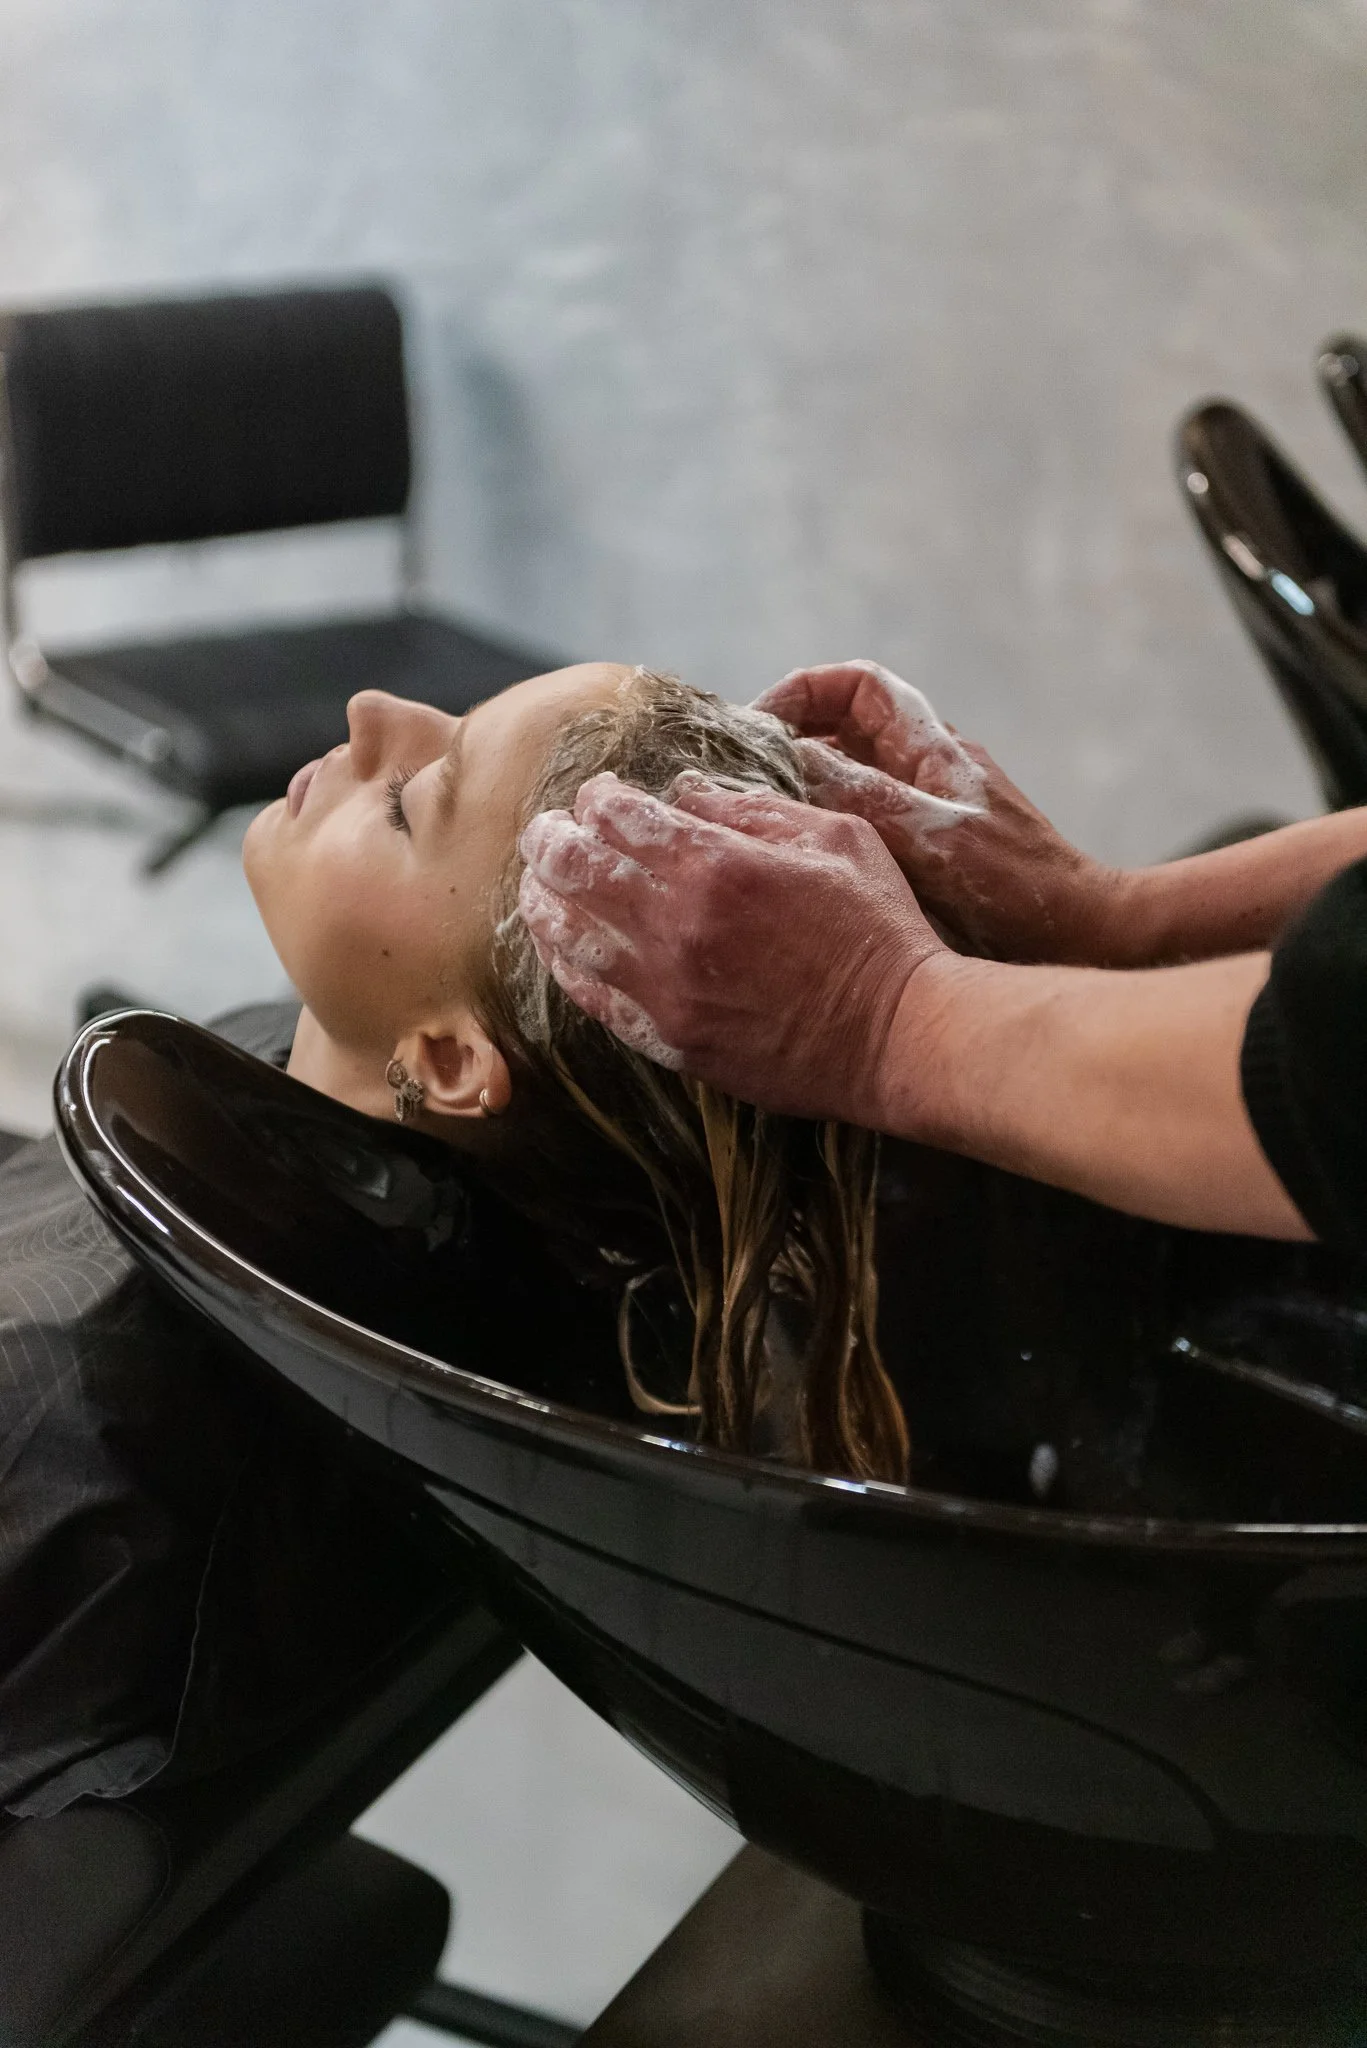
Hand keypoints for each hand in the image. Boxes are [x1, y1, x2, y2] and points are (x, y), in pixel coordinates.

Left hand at [517, 769, 944, 1124]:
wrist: (899, 1033)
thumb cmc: (877, 927)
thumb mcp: (835, 834)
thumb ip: (752, 808)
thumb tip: (686, 792)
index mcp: (716, 863)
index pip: (616, 814)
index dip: (597, 797)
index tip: (601, 795)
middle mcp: (675, 924)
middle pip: (573, 868)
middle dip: (551, 840)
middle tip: (547, 833)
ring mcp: (665, 987)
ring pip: (566, 934)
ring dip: (543, 899)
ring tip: (537, 883)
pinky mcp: (669, 1038)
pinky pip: (589, 998)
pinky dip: (563, 964)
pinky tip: (558, 945)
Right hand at [756, 661, 1126, 964]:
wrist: (1081, 937)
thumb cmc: (1015, 889)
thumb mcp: (926, 836)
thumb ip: (857, 793)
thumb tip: (788, 756)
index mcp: (932, 746)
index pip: (857, 685)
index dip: (801, 693)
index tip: (756, 730)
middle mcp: (927, 768)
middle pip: (843, 728)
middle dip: (788, 742)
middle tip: (739, 780)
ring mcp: (928, 811)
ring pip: (848, 779)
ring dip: (802, 790)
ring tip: (757, 822)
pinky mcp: (928, 854)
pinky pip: (862, 824)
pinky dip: (825, 831)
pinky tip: (801, 865)